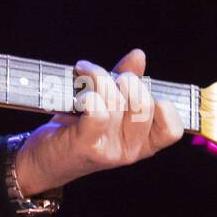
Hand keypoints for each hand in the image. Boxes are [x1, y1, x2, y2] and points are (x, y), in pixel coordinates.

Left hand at [12, 48, 184, 196]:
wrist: (44, 160)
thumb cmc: (78, 129)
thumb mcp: (108, 107)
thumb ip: (126, 83)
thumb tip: (138, 56)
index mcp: (144, 143)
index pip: (172, 127)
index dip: (159, 101)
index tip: (136, 88)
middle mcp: (132, 150)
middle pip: (145, 105)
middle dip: (126, 80)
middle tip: (106, 76)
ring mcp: (110, 150)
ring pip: (116, 101)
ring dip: (98, 76)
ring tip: (83, 71)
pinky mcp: (86, 145)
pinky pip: (97, 113)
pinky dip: (89, 95)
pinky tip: (79, 92)